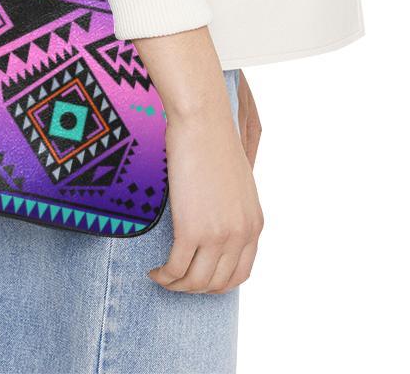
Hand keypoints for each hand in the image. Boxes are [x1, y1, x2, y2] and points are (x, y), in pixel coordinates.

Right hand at [133, 28, 264, 293]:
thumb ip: (233, 207)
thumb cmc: (214, 141)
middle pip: (217, 284)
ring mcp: (218, 236)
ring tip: (161, 276)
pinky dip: (163, 276)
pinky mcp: (192, 231)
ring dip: (176, 286)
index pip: (241, 274)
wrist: (203, 121)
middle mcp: (241, 234)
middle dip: (193, 288)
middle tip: (174, 279)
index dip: (217, 283)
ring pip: (195, 283)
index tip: (197, 278)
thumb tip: (217, 219)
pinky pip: (176, 270)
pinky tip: (155, 270)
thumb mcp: (236, 181)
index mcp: (254, 223)